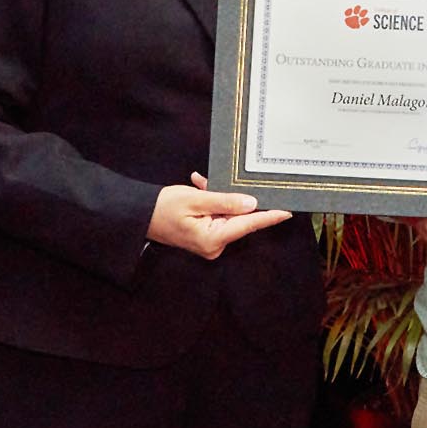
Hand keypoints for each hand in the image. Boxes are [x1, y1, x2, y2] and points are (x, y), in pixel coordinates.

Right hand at [146, 172, 292, 259]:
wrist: (139, 215)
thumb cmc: (163, 208)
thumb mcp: (196, 200)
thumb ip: (225, 201)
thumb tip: (252, 203)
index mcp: (213, 239)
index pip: (248, 224)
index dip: (268, 216)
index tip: (287, 210)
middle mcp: (214, 245)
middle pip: (238, 218)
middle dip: (233, 197)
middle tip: (216, 182)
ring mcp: (210, 242)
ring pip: (227, 214)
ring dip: (218, 196)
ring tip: (200, 184)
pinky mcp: (205, 236)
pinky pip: (217, 216)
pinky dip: (211, 201)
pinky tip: (199, 186)